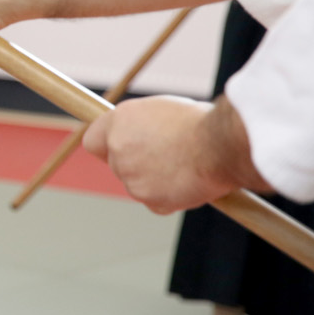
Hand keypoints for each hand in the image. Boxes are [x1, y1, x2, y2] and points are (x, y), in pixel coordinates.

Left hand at [83, 96, 239, 213]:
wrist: (220, 144)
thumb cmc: (199, 122)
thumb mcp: (160, 111)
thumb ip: (139, 126)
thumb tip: (135, 135)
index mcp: (118, 123)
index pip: (93, 142)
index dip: (108, 147)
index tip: (121, 149)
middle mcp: (118, 150)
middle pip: (117, 165)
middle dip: (137, 165)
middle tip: (167, 158)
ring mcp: (132, 178)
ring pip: (138, 185)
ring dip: (155, 181)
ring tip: (184, 166)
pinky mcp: (151, 201)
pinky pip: (157, 203)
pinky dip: (171, 198)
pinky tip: (189, 183)